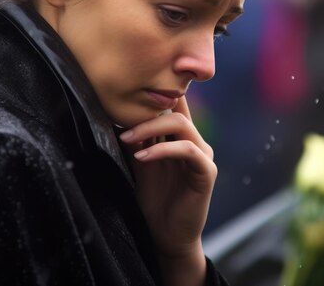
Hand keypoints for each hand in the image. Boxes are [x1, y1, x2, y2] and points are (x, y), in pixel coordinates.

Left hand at [119, 97, 214, 284]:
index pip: (175, 105)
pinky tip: (142, 157)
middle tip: (120, 126)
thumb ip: (136, 140)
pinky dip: (164, 150)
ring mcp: (203, 156)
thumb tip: (116, 113)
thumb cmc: (154, 200)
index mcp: (181, 137)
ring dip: (150, 129)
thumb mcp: (140, 163)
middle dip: (145, 114)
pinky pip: (188, 150)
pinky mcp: (206, 172)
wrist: (166, 236)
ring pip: (182, 125)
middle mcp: (195, 142)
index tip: (131, 88)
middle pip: (176, 110)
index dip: (160, 92)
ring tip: (126, 138)